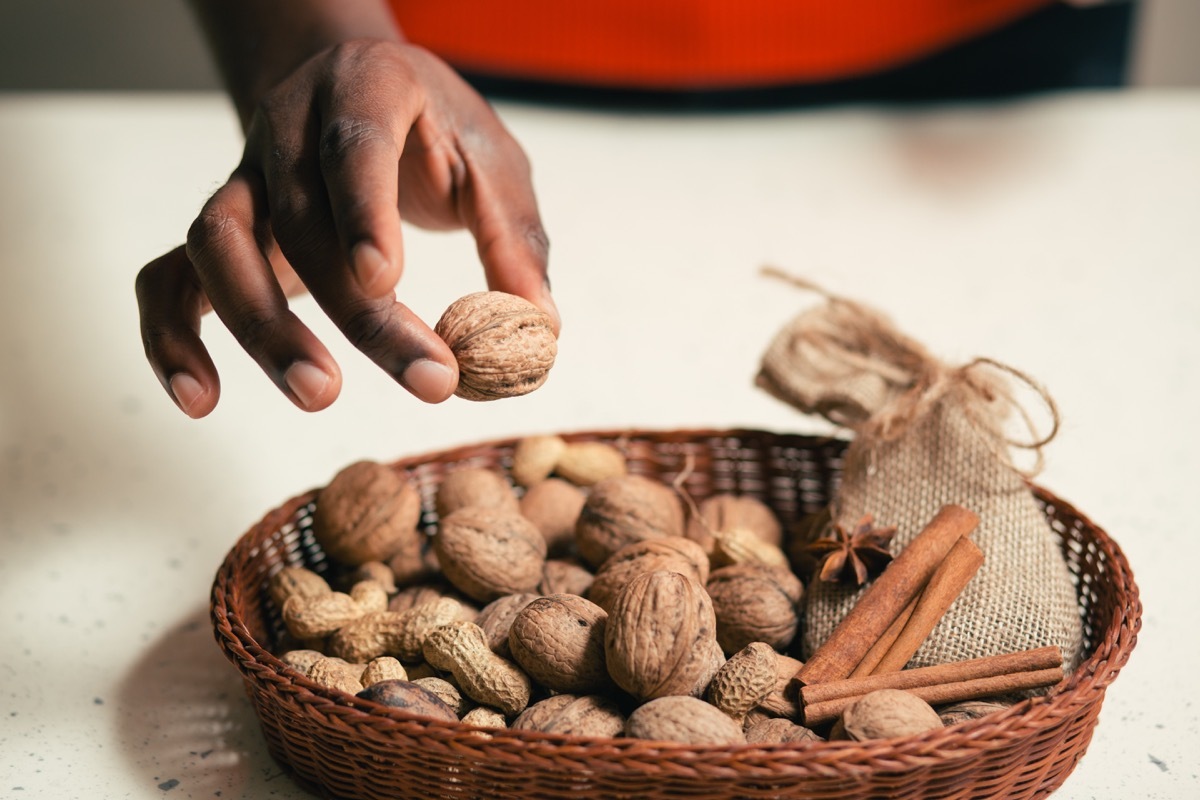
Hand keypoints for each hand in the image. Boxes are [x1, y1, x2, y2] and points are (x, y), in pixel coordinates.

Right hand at [136, 40, 556, 417]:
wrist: (355, 88)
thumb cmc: (433, 128)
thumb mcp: (490, 161)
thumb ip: (513, 237)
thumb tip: (542, 329)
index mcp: (365, 89)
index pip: (354, 145)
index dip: (362, 211)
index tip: (386, 280)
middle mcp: (289, 128)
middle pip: (299, 218)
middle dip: (360, 311)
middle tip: (429, 379)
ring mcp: (244, 178)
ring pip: (217, 243)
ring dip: (260, 325)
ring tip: (319, 393)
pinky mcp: (222, 228)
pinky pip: (169, 276)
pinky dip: (169, 336)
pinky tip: (200, 399)